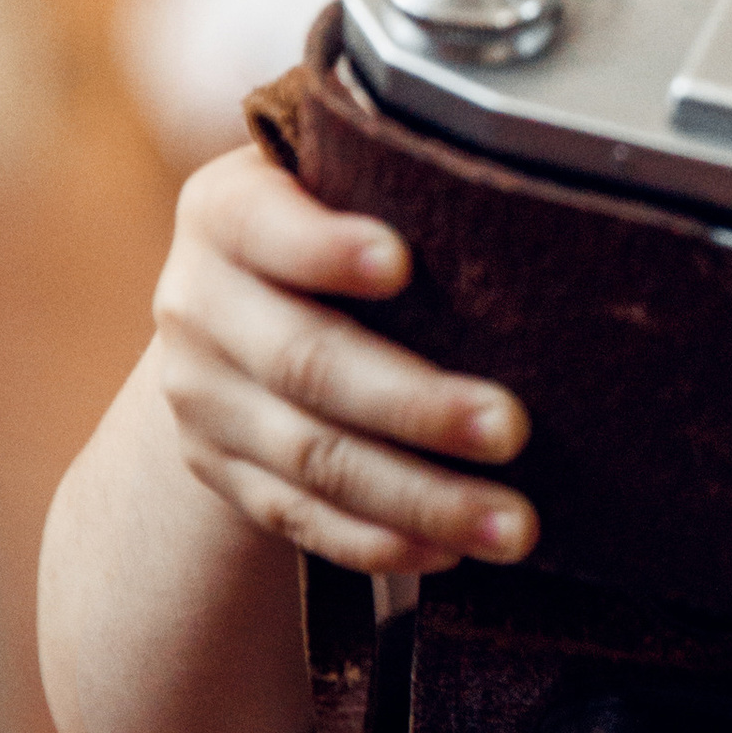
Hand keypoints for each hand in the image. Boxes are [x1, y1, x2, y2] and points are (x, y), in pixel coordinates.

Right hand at [150, 145, 536, 576]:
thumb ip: (390, 181)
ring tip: (513, 524)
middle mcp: (197, 304)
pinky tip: (452, 552)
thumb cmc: (331, 220)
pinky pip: (300, 518)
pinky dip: (379, 541)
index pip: (265, 227)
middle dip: (415, 403)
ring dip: (420, 497)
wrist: (234, 306)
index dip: (326, 248)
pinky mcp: (220, 471)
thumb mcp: (335, 180)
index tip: (401, 262)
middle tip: (512, 428)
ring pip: (311, 458)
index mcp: (225, 213)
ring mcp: (202, 399)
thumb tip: (534, 197)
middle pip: (306, 362)